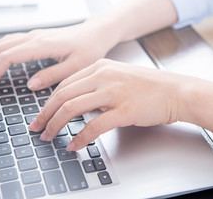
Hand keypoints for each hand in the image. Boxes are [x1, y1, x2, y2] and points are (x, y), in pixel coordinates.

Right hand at [0, 21, 118, 89]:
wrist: (96, 33)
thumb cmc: (90, 48)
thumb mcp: (76, 66)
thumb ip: (53, 75)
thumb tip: (31, 84)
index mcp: (43, 44)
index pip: (9, 56)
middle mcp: (35, 37)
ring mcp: (34, 35)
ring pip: (1, 42)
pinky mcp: (36, 37)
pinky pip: (10, 40)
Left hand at [29, 59, 189, 150]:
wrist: (176, 91)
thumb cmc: (150, 86)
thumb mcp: (119, 76)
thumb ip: (96, 86)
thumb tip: (77, 104)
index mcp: (100, 67)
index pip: (64, 85)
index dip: (48, 102)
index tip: (41, 115)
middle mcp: (103, 76)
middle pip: (62, 95)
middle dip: (45, 115)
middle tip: (37, 128)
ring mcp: (113, 92)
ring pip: (72, 108)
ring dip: (56, 125)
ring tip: (49, 137)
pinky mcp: (124, 110)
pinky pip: (94, 126)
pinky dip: (80, 138)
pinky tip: (74, 145)